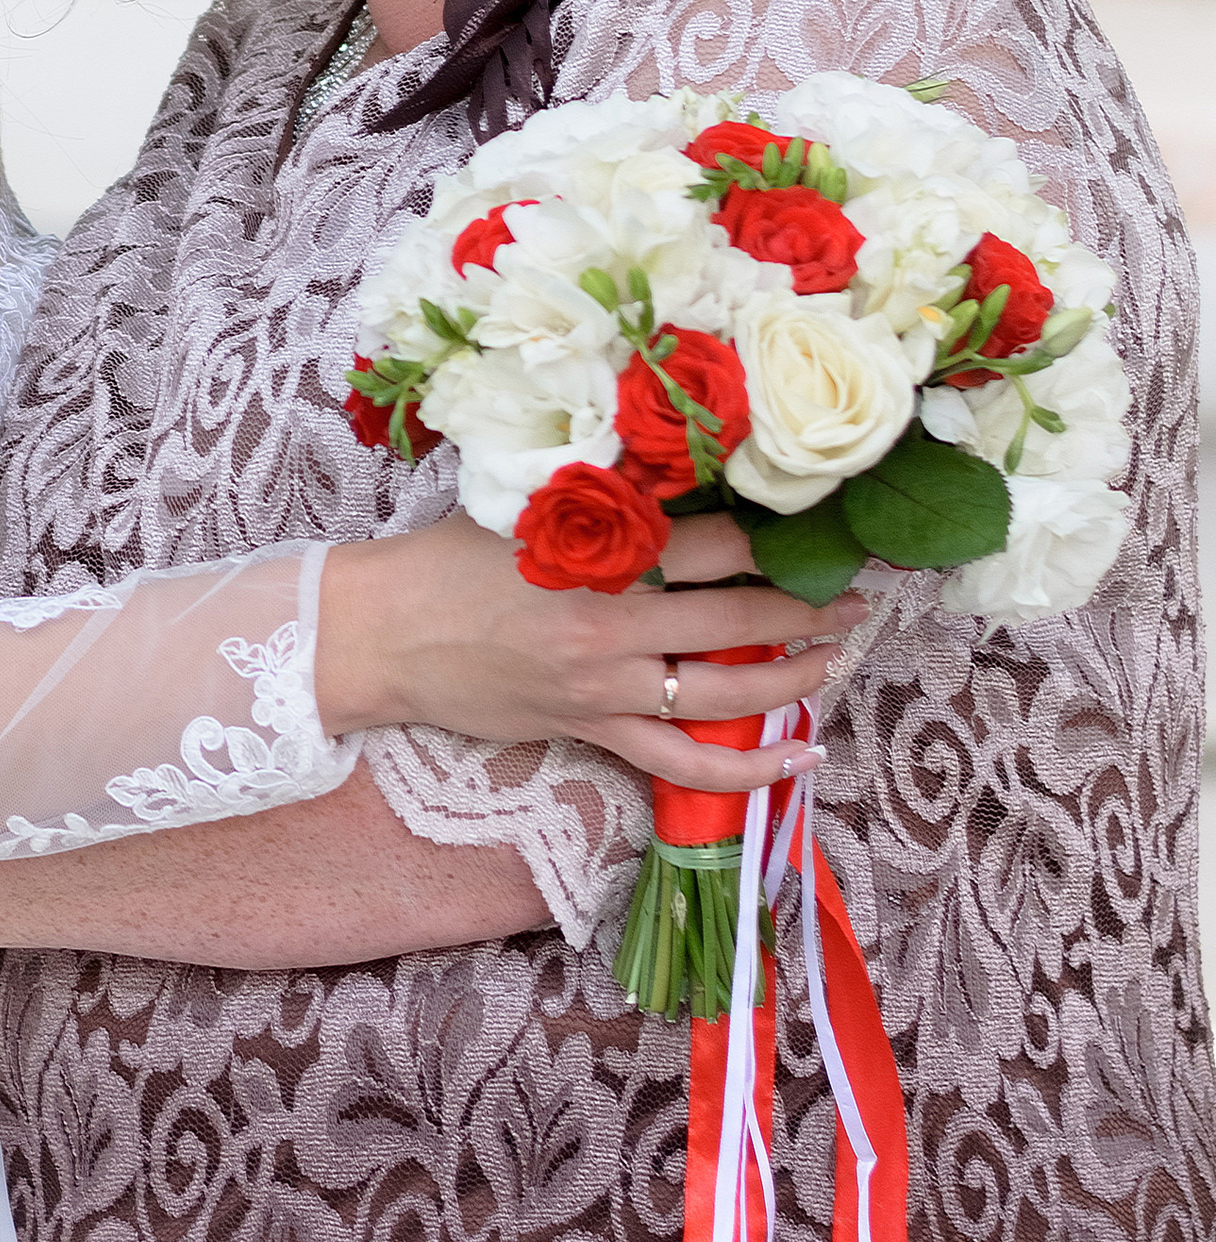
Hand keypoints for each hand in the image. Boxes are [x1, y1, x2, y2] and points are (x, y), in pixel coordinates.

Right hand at [322, 509, 861, 796]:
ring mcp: (605, 688)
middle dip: (811, 603)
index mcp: (597, 556)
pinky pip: (685, 762)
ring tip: (839, 655)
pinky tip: (801, 757)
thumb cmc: (448, 559)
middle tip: (858, 592)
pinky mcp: (592, 730)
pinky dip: (749, 770)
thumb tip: (682, 471)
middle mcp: (612, 627)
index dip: (782, 534)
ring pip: (726, 692)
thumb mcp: (524, 506)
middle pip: (739, 614)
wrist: (382, 634)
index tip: (825, 525)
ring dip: (796, 676)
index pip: (718, 542)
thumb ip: (605, 496)